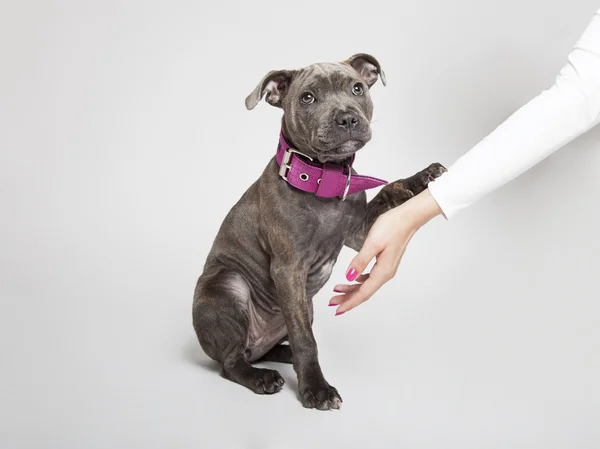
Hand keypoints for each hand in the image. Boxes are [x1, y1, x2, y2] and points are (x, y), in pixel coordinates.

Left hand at [330, 189, 442, 314]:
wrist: (408, 218)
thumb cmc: (392, 227)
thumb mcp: (372, 243)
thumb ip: (360, 261)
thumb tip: (348, 277)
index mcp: (383, 272)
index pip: (363, 293)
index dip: (350, 302)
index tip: (337, 310)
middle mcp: (385, 274)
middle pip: (364, 292)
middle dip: (348, 298)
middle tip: (332, 302)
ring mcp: (386, 268)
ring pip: (366, 284)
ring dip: (352, 289)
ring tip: (337, 291)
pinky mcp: (385, 262)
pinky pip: (370, 277)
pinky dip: (359, 280)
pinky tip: (352, 278)